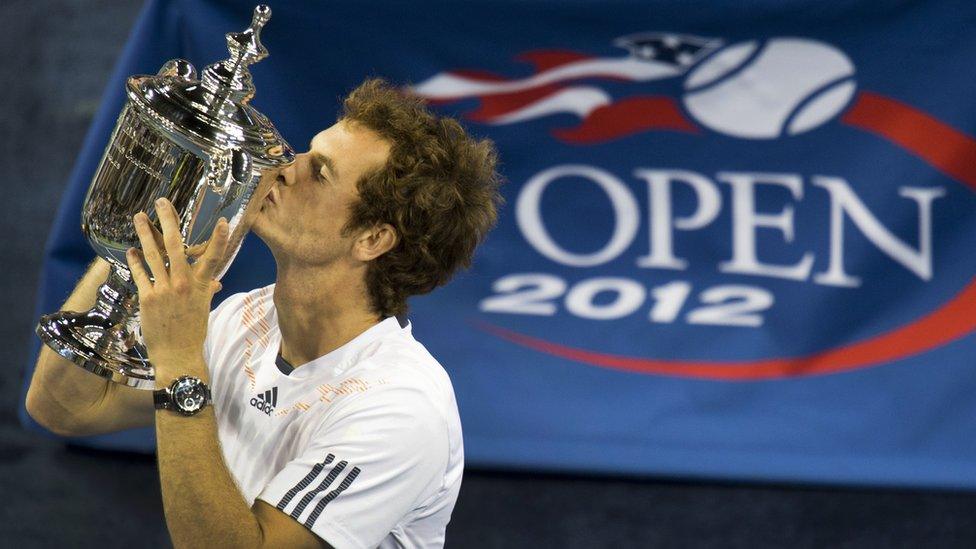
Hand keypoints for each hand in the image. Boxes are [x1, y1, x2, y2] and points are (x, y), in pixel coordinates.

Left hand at [126, 198, 228, 384]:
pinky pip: (140, 273)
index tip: (224, 222)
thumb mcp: (204, 309)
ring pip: (153, 255)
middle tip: (162, 203)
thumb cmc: (193, 333)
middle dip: (168, 221)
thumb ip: (206, 290)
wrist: (178, 355)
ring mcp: (164, 289)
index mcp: (202, 286)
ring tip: (138, 218)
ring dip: (145, 234)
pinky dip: (134, 260)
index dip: (220, 239)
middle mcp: (184, 284)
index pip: (215, 258)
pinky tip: (130, 251)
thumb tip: (213, 283)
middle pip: (176, 246)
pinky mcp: (148, 298)